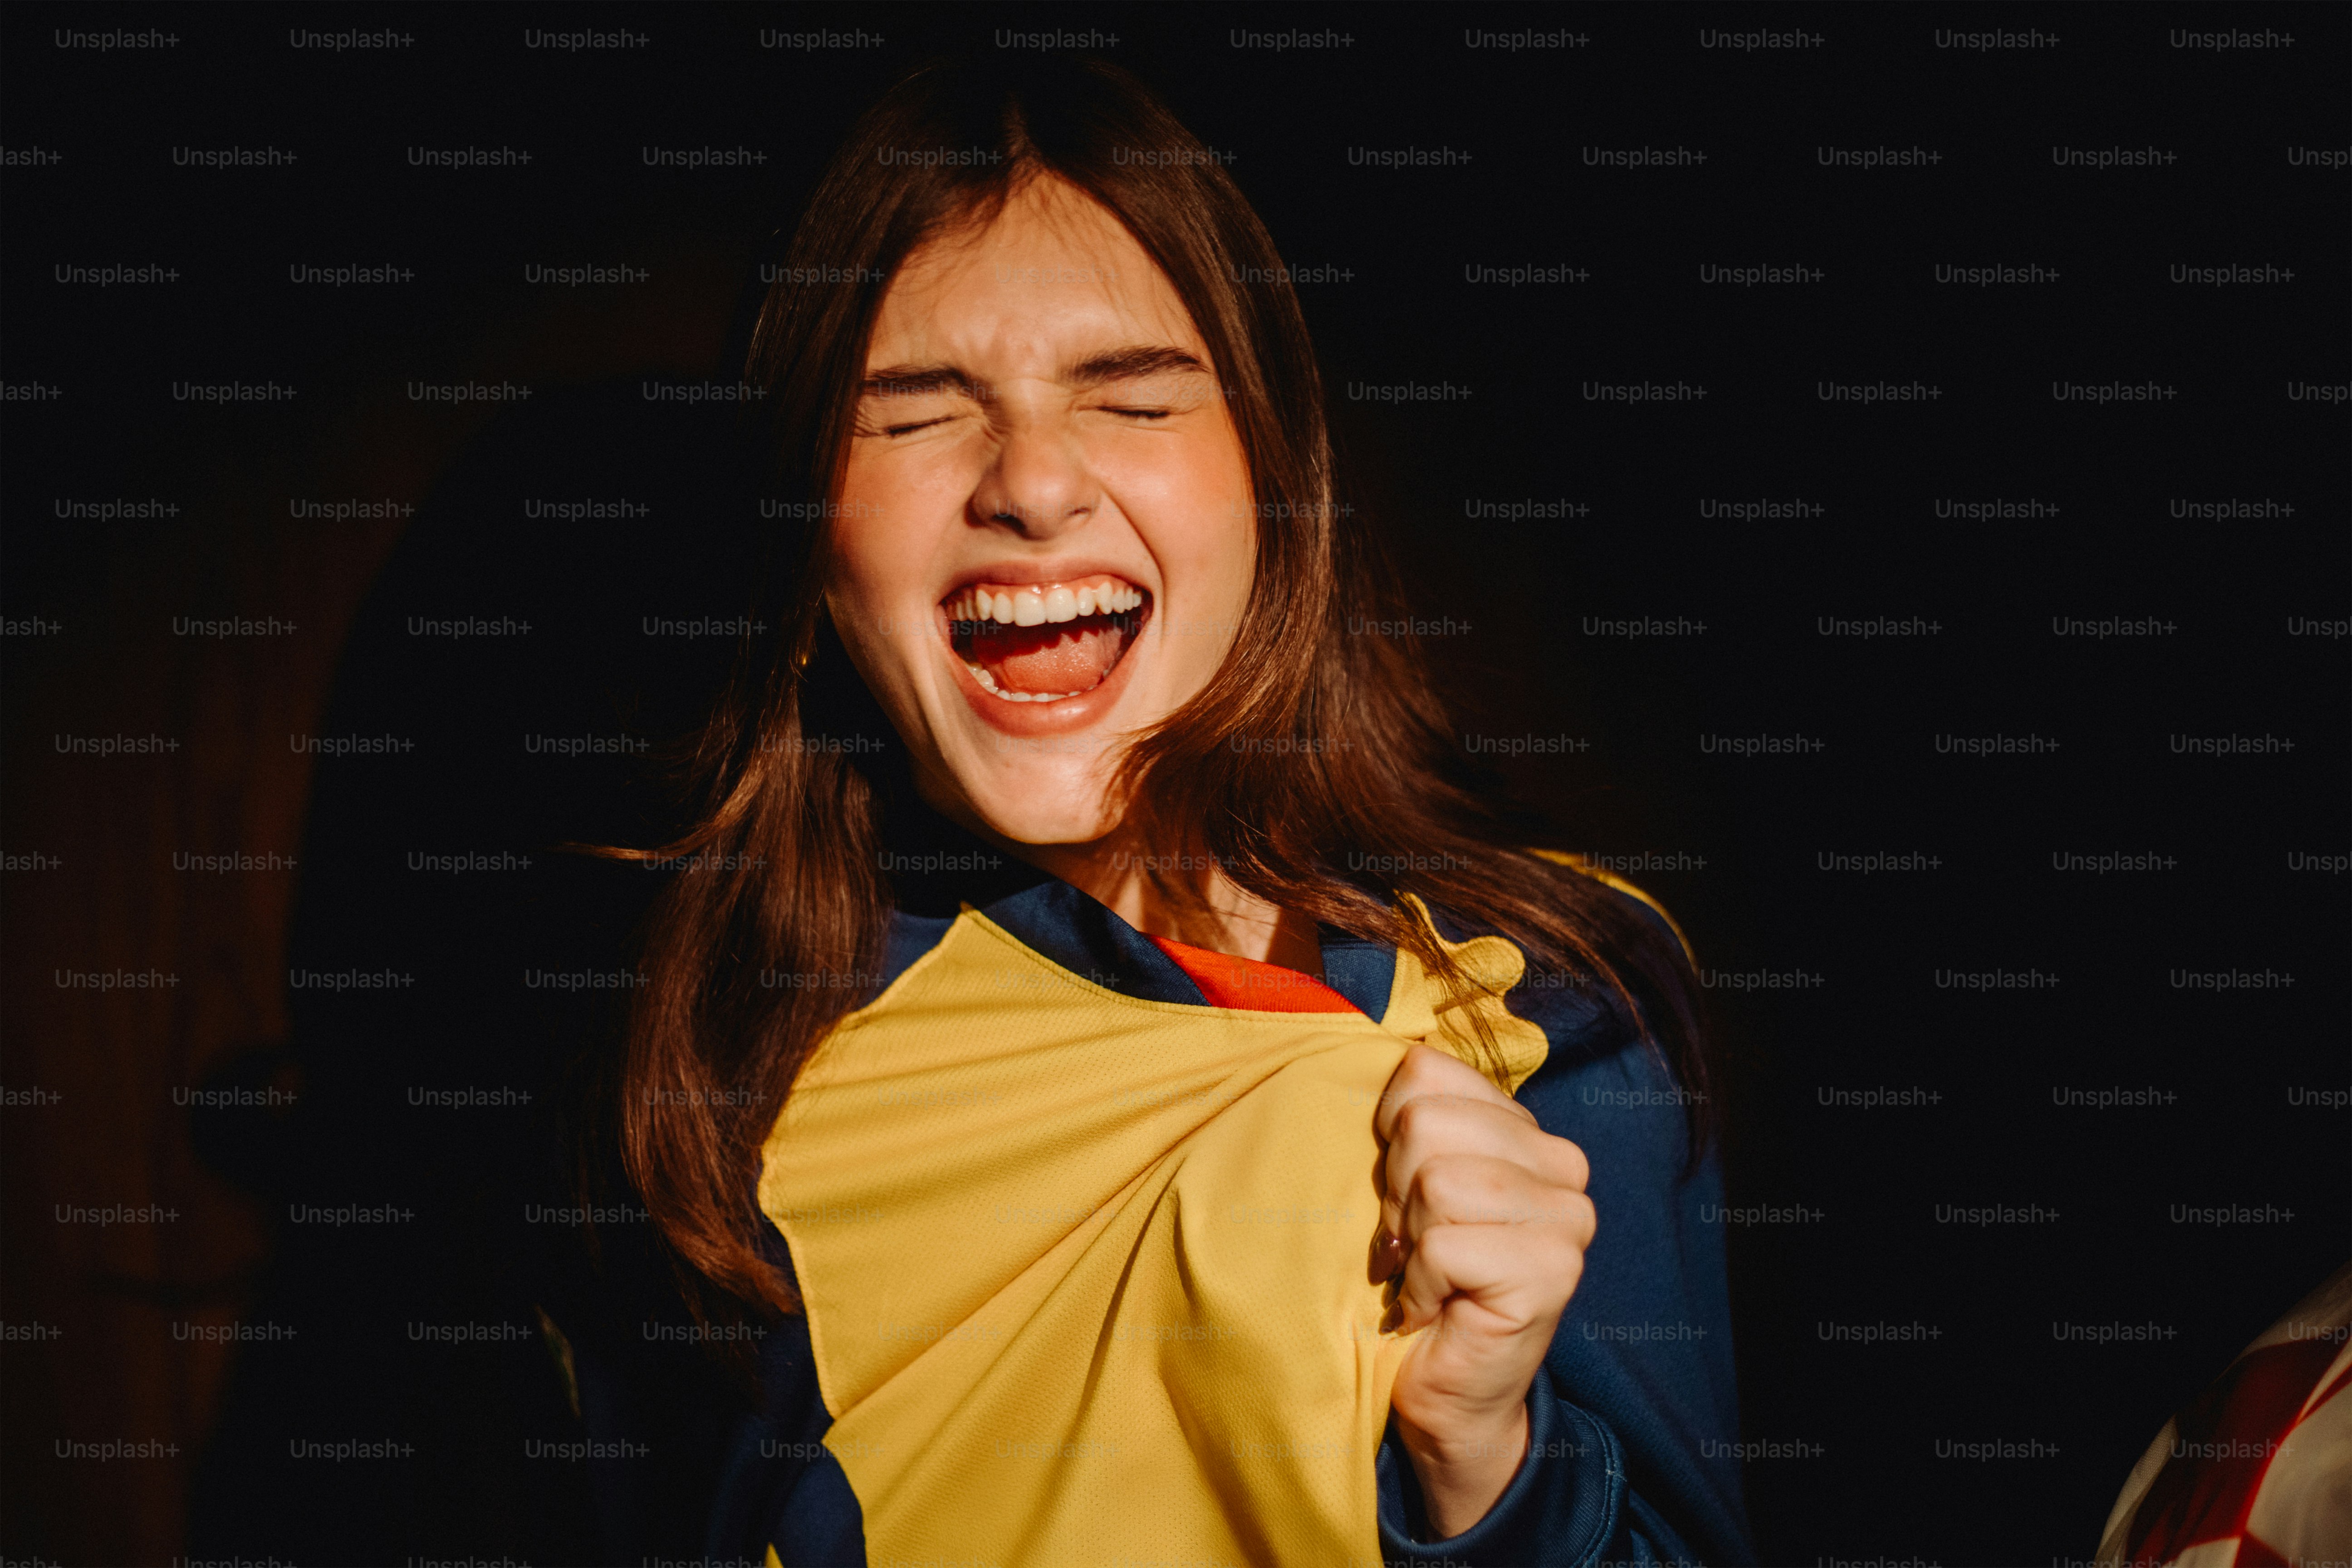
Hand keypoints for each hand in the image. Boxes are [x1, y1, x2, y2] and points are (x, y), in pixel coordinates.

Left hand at [1372, 1044, 1594, 1537]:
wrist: (1445, 1393)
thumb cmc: (1417, 1281)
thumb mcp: (1406, 1185)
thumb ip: (1410, 1121)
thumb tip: (1377, 1054)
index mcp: (1524, 1128)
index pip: (1424, 1069)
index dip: (1386, 1134)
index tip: (1399, 1194)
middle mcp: (1562, 1164)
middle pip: (1423, 1122)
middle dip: (1393, 1191)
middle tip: (1410, 1244)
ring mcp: (1567, 1218)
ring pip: (1435, 1181)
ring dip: (1407, 1241)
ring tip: (1423, 1274)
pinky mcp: (1553, 1271)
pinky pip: (1442, 1245)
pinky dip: (1417, 1285)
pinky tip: (1432, 1309)